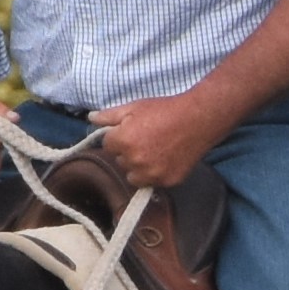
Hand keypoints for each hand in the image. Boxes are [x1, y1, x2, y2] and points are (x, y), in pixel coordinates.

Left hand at [94, 87, 229, 189]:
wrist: (198, 119)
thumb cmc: (165, 109)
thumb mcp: (134, 106)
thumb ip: (109, 115)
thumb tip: (90, 118)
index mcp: (122, 141)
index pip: (108, 145)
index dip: (118, 136)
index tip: (131, 130)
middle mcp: (134, 161)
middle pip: (120, 161)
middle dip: (127, 152)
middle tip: (145, 138)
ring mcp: (151, 174)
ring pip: (134, 176)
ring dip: (138, 167)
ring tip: (154, 151)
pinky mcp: (167, 181)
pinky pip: (152, 182)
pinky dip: (155, 173)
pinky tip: (165, 159)